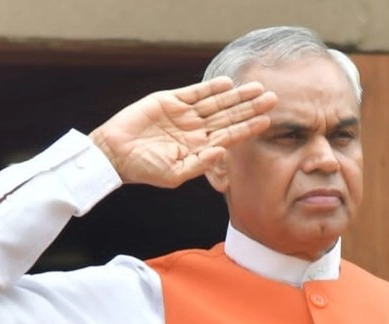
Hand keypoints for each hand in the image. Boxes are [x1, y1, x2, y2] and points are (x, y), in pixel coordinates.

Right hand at [90, 77, 276, 187]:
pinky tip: (227, 83)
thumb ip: (200, 164)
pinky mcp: (169, 101)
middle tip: (273, 99)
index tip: (267, 121)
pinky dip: (210, 87)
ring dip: (236, 95)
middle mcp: (195, 130)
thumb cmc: (144, 169)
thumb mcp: (175, 174)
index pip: (230, 136)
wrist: (115, 153)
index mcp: (199, 148)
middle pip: (228, 116)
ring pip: (216, 103)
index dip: (248, 128)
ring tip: (256, 88)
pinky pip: (194, 92)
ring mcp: (184, 114)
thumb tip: (222, 151)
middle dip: (250, 107)